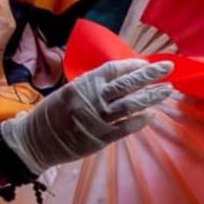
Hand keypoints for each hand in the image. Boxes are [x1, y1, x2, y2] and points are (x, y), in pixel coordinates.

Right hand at [0, 59, 172, 172]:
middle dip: (149, 75)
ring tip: (167, 90)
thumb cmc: (52, 114)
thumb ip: (92, 85)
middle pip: (126, 84)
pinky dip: (140, 120)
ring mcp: (97, 119)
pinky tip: (152, 115)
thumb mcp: (69, 91)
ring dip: (151, 97)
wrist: (35, 141)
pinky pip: (125, 128)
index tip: (147, 62)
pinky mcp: (100, 138)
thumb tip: (120, 78)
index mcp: (82, 85)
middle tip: (168, 68)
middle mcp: (91, 99)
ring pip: (130, 105)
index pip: (113, 70)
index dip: (132, 65)